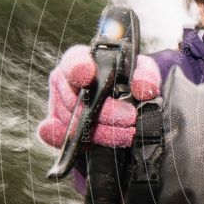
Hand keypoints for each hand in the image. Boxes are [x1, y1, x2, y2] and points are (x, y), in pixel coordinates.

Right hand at [37, 45, 160, 147]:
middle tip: (130, 118)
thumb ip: (146, 76)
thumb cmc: (128, 79)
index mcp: (81, 59)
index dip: (79, 69)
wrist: (123, 98)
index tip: (88, 76)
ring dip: (101, 132)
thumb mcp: (141, 71)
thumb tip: (143, 89)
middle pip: (76, 99)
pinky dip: (74, 142)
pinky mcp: (57, 125)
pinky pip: (57, 136)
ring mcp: (58, 103)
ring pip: (72, 121)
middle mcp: (64, 80)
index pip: (74, 62)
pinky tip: (92, 144)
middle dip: (106, 113)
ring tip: (127, 133)